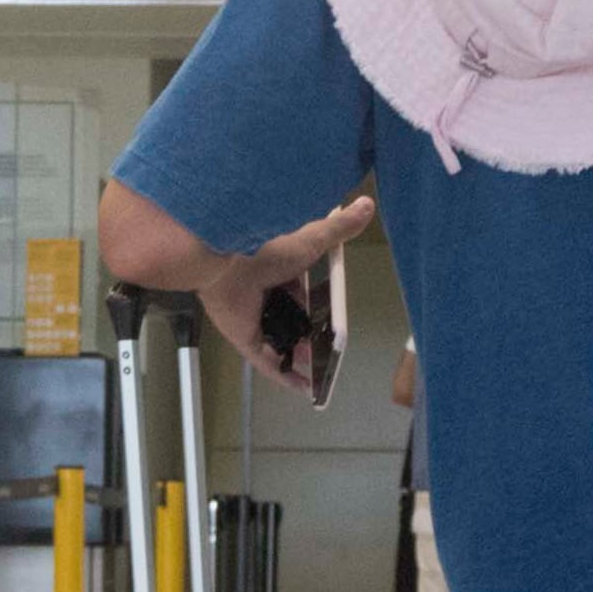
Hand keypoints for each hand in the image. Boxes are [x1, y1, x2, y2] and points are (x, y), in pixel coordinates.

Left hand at [206, 194, 375, 395]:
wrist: (224, 258)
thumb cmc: (267, 247)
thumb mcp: (311, 239)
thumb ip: (338, 228)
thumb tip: (368, 204)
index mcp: (276, 271)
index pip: (299, 291)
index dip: (316, 304)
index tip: (332, 314)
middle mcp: (263, 295)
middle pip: (290, 319)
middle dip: (308, 334)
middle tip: (328, 346)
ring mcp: (251, 318)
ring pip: (279, 341)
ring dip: (299, 356)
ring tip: (321, 369)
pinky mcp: (243, 338)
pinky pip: (265, 362)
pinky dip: (283, 375)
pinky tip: (303, 388)